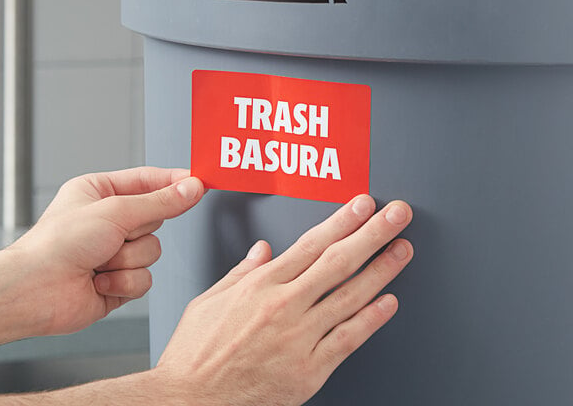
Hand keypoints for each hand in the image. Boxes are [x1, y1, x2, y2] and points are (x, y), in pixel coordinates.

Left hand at [8, 167, 204, 336]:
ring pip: (153, 251)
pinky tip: (99, 281)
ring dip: (128, 259)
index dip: (174, 181)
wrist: (33, 291)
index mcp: (101, 192)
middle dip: (137, 230)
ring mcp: (114, 252)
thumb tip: (191, 188)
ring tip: (100, 260)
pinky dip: (123, 282)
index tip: (199, 181)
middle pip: (155, 218)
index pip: (149, 181)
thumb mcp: (115, 212)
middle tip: (117, 232)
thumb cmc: (55, 244)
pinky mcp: (117, 281)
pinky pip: (144, 279)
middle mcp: (109, 221)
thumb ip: (160, 201)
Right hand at [151, 195, 412, 405]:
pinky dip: (370, 319)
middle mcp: (284, 306)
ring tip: (402, 250)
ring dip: (381, 270)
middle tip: (396, 215)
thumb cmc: (195, 356)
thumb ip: (241, 272)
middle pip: (339, 262)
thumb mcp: (208, 301)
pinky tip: (388, 302)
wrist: (189, 405)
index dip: (343, 221)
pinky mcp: (308, 371)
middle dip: (373, 234)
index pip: (312, 243)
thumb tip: (262, 250)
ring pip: (350, 296)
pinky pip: (347, 340)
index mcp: (260, 285)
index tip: (363, 206)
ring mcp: (299, 339)